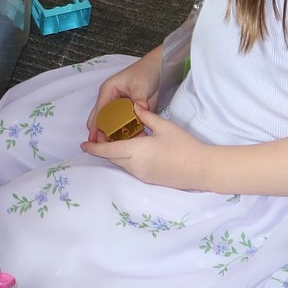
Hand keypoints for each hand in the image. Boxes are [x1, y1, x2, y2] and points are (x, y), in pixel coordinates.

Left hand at [81, 105, 208, 189]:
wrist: (203, 169)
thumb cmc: (184, 145)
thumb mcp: (164, 126)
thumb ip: (146, 116)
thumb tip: (134, 107)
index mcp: (136, 151)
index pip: (108, 150)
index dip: (94, 147)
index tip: (83, 144)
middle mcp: (136, 166)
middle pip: (112, 158)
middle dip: (103, 149)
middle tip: (101, 137)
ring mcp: (142, 175)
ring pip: (121, 165)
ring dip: (116, 155)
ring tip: (117, 141)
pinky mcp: (150, 180)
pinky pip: (131, 169)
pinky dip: (126, 160)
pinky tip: (133, 150)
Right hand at [84, 53, 160, 143]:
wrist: (160, 69)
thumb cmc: (145, 72)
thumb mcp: (140, 84)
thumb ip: (139, 98)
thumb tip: (139, 110)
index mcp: (108, 92)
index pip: (99, 112)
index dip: (96, 127)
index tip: (96, 141)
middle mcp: (111, 101)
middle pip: (100, 120)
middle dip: (102, 135)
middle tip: (107, 149)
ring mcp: (120, 108)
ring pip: (113, 126)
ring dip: (116, 136)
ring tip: (122, 147)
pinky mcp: (131, 113)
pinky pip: (126, 126)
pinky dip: (128, 134)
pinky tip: (134, 142)